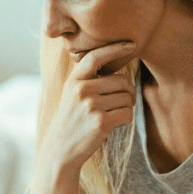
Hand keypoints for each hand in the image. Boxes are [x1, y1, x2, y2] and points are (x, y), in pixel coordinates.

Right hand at [42, 41, 135, 170]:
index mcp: (74, 80)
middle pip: (122, 81)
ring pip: (127, 98)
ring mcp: (91, 106)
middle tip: (117, 103)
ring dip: (125, 107)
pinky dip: (125, 119)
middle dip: (126, 92)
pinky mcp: (101, 122)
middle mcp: (81, 90)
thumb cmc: (72, 119)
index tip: (131, 44)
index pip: (96, 57)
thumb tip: (118, 60)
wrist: (61, 149)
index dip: (115, 48)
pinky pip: (128, 114)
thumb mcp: (72, 94)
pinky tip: (112, 124)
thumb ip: (88, 78)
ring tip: (110, 115)